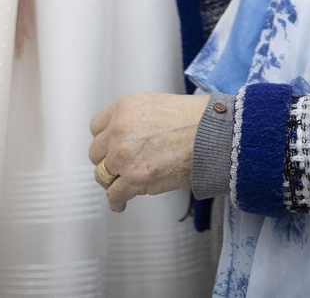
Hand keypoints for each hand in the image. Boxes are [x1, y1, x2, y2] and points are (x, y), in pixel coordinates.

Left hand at [87, 92, 207, 211]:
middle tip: (119, 168)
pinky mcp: (133, 177)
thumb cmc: (196, 120)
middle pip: (96, 152)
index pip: (97, 127)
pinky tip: (121, 204)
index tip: (110, 149)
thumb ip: (137, 121)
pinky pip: (114, 194)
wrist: (212, 134)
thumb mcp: (157, 106)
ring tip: (121, 187)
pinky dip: (117, 202)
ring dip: (112, 181)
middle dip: (108, 161)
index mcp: (124, 107)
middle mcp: (118, 129)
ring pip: (102, 174)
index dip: (105, 141)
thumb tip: (133, 140)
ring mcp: (123, 154)